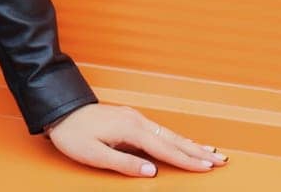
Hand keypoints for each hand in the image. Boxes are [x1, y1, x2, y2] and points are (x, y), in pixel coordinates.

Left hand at [43, 104, 229, 176]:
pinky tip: (182, 142)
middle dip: (198, 151)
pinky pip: (160, 130)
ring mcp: (134, 117)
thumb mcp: (94, 154)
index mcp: (131, 130)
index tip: (208, 168)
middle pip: (173, 139)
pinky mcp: (129, 117)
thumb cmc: (73, 134)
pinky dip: (176, 137)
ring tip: (210, 152)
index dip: (188, 161)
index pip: (166, 150)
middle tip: (221, 160)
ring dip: (190, 144)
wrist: (59, 110)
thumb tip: (152, 171)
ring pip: (169, 133)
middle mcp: (136, 120)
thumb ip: (124, 164)